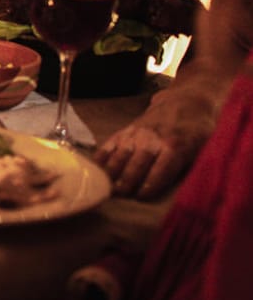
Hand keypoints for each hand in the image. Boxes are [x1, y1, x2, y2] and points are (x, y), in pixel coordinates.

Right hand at [94, 106, 211, 198]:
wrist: (186, 102)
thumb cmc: (198, 131)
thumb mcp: (205, 148)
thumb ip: (195, 167)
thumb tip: (190, 190)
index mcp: (176, 147)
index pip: (161, 170)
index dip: (150, 185)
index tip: (141, 197)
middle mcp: (154, 139)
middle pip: (138, 162)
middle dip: (127, 179)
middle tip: (119, 194)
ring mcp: (138, 133)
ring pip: (122, 153)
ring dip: (112, 169)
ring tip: (105, 185)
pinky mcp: (127, 129)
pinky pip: (112, 142)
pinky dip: (102, 154)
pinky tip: (95, 167)